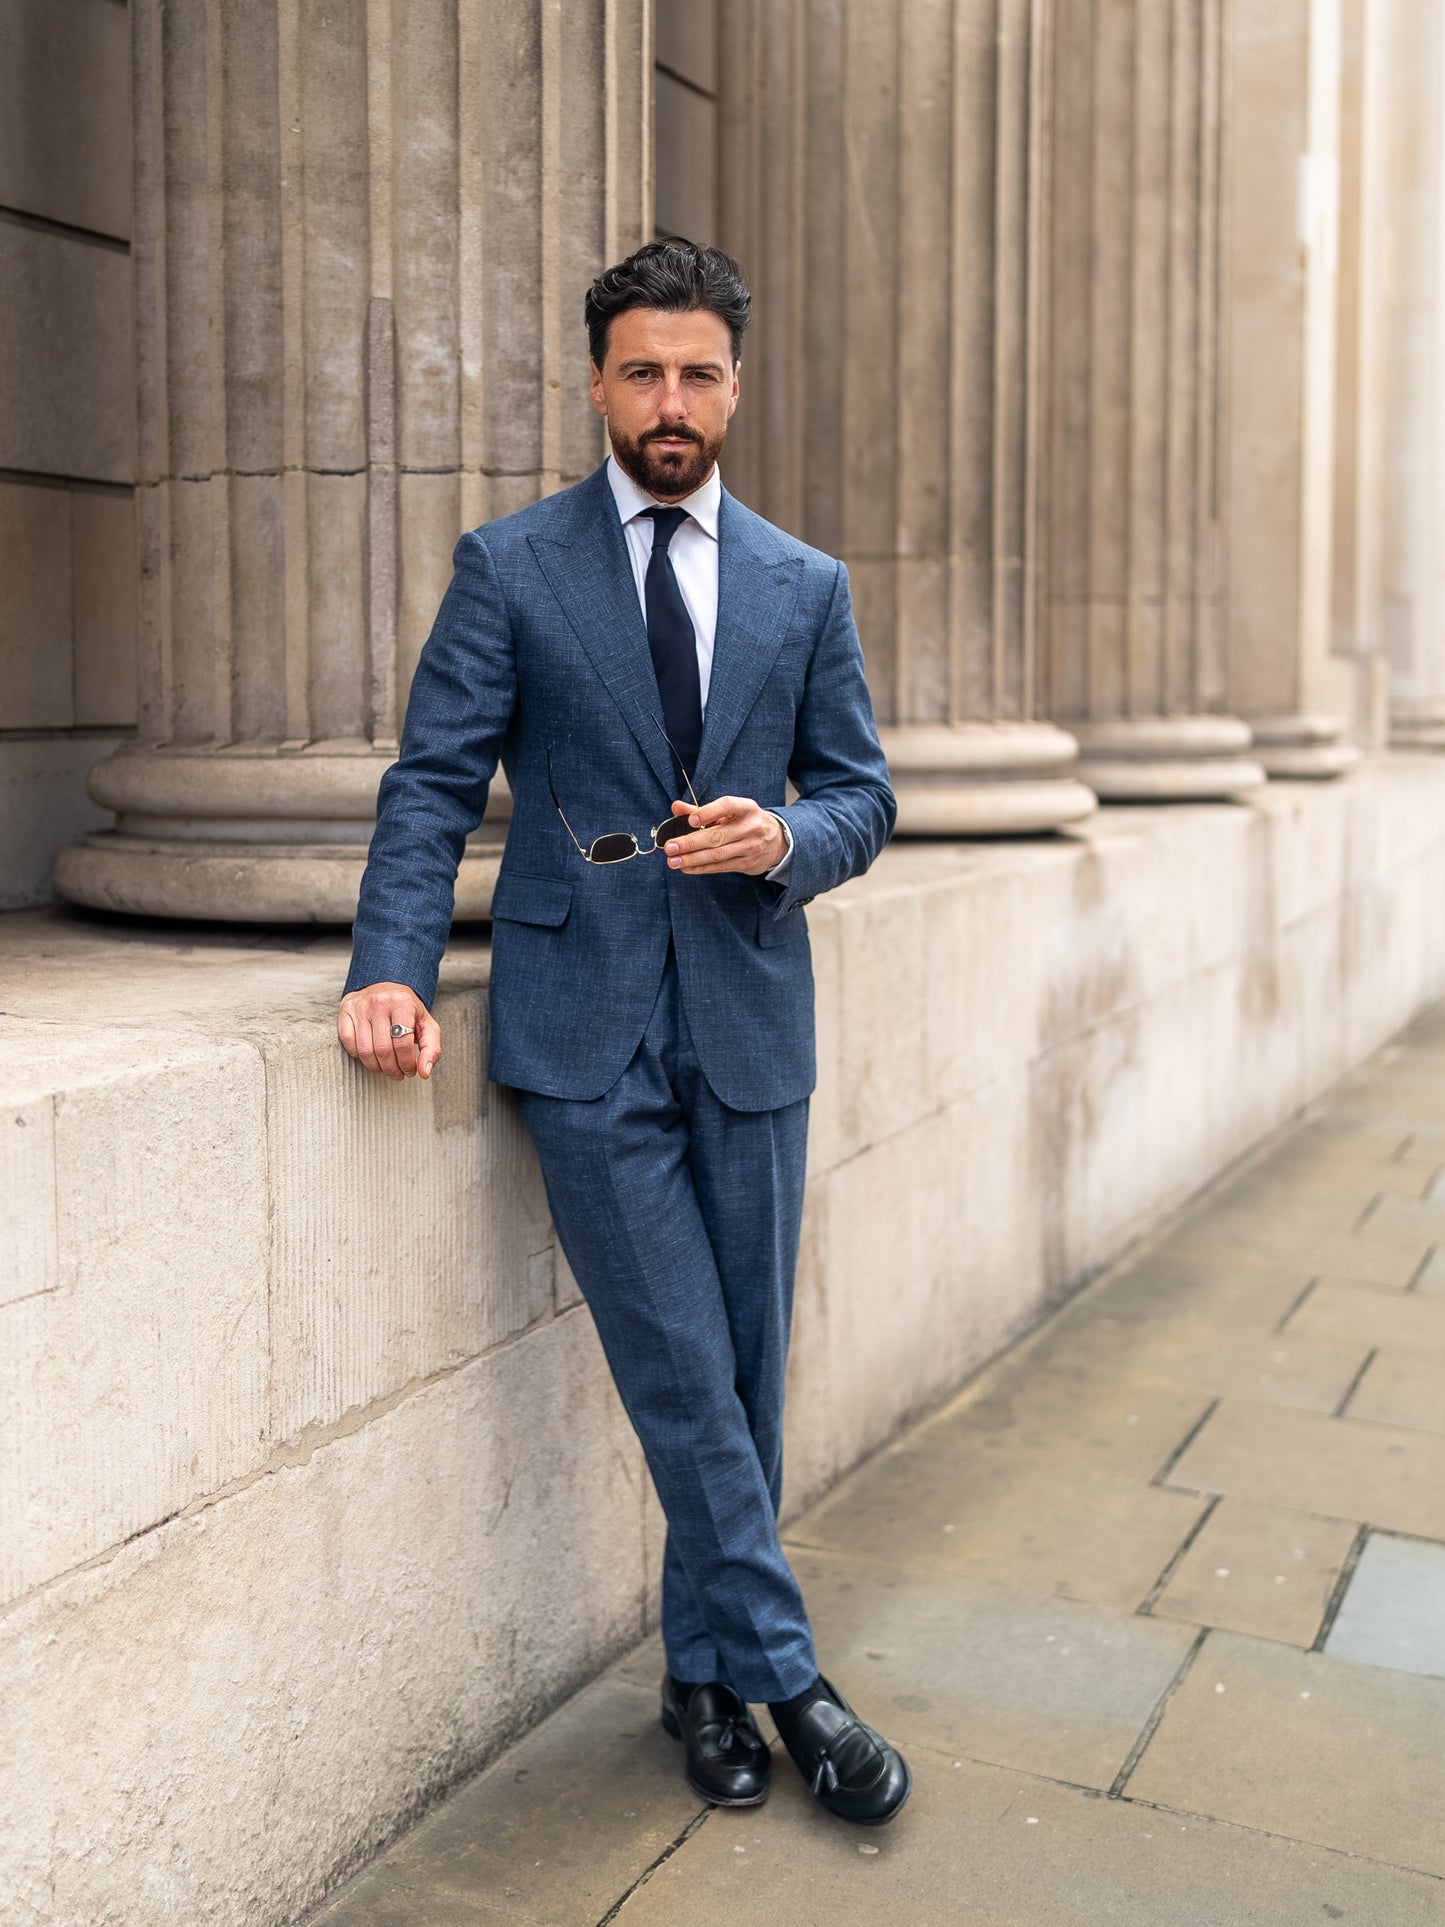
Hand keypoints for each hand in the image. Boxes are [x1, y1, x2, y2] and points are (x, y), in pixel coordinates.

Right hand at [338, 983, 441, 1080]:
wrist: (386, 985)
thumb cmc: (408, 1010)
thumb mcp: (427, 1025)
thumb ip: (431, 1049)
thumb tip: (424, 1073)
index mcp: (402, 1003)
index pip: (403, 1045)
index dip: (407, 1064)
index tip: (410, 1072)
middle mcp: (379, 1003)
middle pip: (383, 1050)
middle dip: (392, 1069)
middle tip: (398, 1074)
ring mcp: (360, 1006)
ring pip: (364, 1050)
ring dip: (376, 1067)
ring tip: (385, 1069)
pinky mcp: (346, 1010)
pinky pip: (348, 1041)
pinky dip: (358, 1055)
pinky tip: (369, 1056)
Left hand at [663, 796, 786, 876]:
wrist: (777, 841)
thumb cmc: (746, 822)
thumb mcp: (729, 812)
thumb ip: (701, 810)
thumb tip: (676, 807)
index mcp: (747, 808)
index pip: (727, 806)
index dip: (708, 812)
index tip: (690, 820)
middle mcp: (751, 827)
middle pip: (717, 836)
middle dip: (690, 843)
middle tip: (670, 847)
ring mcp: (750, 847)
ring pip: (717, 855)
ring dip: (692, 859)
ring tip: (673, 861)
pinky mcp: (747, 864)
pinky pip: (720, 867)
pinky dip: (701, 868)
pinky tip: (686, 868)